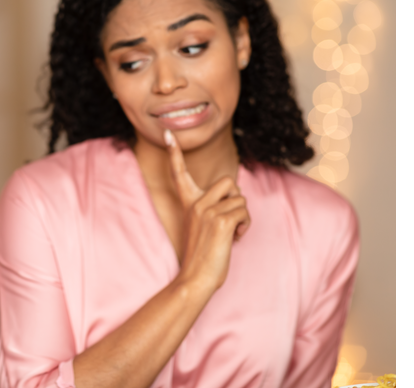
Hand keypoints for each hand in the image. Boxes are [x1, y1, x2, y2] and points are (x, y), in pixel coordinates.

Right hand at [164, 130, 250, 289]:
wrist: (195, 279)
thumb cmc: (201, 257)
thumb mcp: (202, 227)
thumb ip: (211, 210)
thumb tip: (235, 200)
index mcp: (188, 203)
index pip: (179, 173)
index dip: (174, 153)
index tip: (168, 134)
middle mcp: (195, 203)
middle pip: (228, 182)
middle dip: (236, 199)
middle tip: (230, 219)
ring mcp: (207, 211)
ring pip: (240, 200)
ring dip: (242, 217)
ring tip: (231, 234)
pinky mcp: (221, 222)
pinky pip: (244, 213)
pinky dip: (245, 226)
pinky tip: (234, 240)